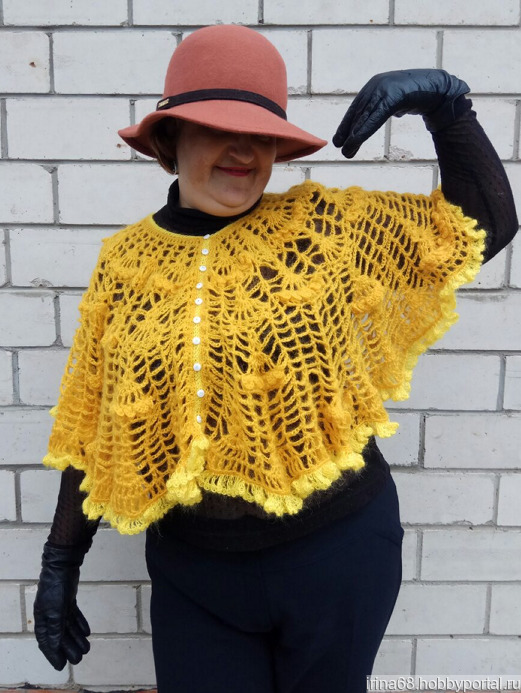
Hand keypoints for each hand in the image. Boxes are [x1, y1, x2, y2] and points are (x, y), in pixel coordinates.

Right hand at [34, 541, 91, 670]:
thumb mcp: (55, 612)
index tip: (61, 666)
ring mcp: (59, 606)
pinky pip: (73, 615)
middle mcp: (49, 614)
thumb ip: (54, 630)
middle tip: (79, 658)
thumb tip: (54, 647)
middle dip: (69, 647)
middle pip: (59, 636)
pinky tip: (87, 631)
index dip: (53, 654)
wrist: (63, 565)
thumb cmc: (56, 588)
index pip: (46, 642)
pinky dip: (79, 623)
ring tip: (86, 647)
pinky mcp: (68, 599)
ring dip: (77, 637)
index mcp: (42, 619)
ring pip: (68, 626)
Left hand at [333, 69, 469, 157]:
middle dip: (348, 130)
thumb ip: (384, 109)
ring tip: (346, 151)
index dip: (347, 124)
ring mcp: (384, 89)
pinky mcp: (392, 96)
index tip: (339, 139)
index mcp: (375, 86)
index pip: (358, 107)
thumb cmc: (417, 95)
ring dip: (355, 135)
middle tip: (339, 146)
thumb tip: (374, 121)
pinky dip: (365, 130)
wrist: (438, 88)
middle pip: (359, 112)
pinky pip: (376, 116)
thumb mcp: (396, 103)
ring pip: (366, 116)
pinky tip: (356, 140)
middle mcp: (376, 85)